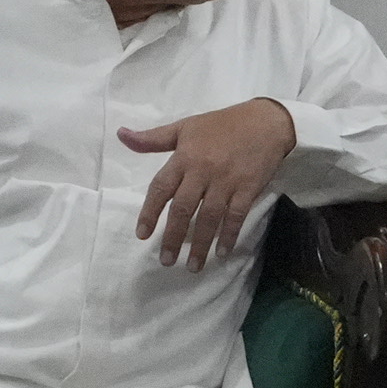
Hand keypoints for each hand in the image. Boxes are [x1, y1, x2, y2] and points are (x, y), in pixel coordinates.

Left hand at [122, 98, 296, 268]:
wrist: (265, 121)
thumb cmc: (221, 125)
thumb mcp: (184, 127)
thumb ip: (153, 139)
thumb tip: (121, 135)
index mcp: (184, 157)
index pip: (161, 188)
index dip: (149, 212)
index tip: (142, 235)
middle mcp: (202, 171)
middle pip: (183, 208)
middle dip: (173, 237)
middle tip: (166, 261)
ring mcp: (226, 181)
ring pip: (209, 217)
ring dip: (200, 244)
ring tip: (192, 266)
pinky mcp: (247, 188)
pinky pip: (236, 216)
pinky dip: (229, 235)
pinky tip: (222, 252)